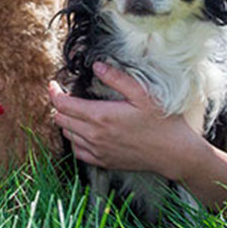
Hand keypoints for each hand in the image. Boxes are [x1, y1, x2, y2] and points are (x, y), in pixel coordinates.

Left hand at [48, 62, 202, 178]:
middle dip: (59, 105)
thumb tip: (96, 66)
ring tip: (76, 110)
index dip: (53, 92)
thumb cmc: (161, 122)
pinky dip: (75, 139)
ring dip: (67, 121)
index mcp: (100, 116)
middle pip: (60, 119)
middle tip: (65, 94)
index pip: (62, 104)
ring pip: (67, 134)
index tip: (54, 84)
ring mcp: (97, 150)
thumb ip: (117, 78)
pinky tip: (84, 131)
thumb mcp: (143, 94)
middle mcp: (94, 135)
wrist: (173, 153)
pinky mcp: (103, 161)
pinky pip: (77, 151)